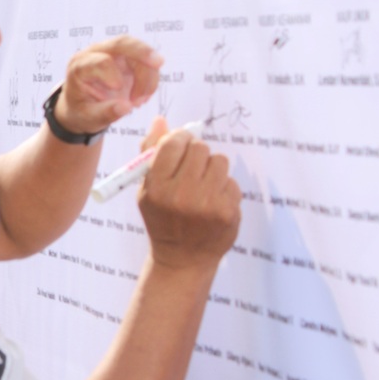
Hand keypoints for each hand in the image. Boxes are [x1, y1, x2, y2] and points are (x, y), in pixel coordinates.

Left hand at [53, 35, 162, 135]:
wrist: (83, 107)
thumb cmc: (81, 111)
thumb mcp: (88, 117)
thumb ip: (105, 113)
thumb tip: (126, 108)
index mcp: (80, 66)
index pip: (100, 61)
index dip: (112, 73)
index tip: (118, 89)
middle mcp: (96, 54)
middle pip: (122, 43)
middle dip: (142, 51)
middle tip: (159, 63)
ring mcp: (114, 54)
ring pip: (139, 53)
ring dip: (148, 76)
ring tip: (140, 102)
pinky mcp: (128, 60)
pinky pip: (146, 62)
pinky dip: (151, 78)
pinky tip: (144, 97)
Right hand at [137, 116, 240, 268]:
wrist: (182, 259)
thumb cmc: (162, 219)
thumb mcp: (147, 190)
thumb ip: (151, 153)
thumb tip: (161, 120)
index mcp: (156, 188)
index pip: (173, 143)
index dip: (179, 139)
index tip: (181, 146)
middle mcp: (180, 195)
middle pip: (199, 148)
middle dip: (196, 155)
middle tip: (192, 170)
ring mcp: (206, 204)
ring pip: (219, 161)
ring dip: (212, 169)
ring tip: (203, 187)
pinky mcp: (228, 211)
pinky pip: (232, 181)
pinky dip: (224, 188)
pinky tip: (213, 203)